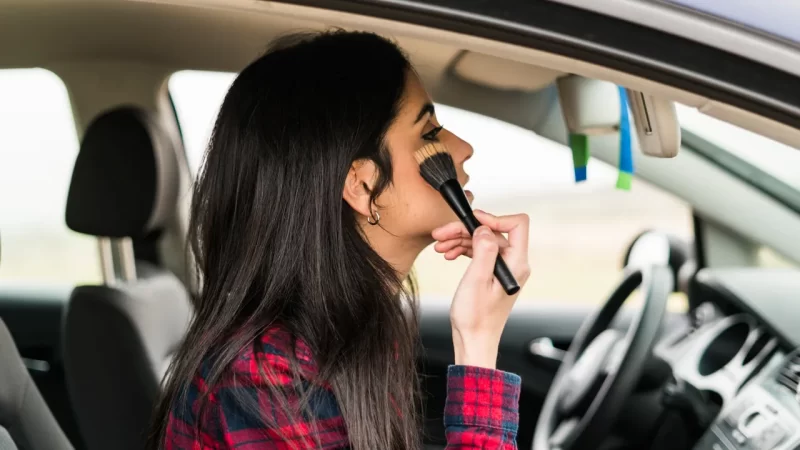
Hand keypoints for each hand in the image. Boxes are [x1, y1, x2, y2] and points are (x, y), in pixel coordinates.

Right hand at [431, 211, 530, 368]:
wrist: (473, 340)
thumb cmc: (475, 317)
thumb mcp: (476, 280)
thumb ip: (484, 251)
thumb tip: (484, 228)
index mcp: (516, 264)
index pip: (517, 225)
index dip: (494, 218)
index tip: (471, 220)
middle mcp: (514, 264)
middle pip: (493, 232)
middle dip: (466, 230)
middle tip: (441, 233)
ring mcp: (503, 269)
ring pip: (483, 241)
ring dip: (460, 240)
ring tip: (439, 246)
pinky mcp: (493, 274)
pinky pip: (479, 252)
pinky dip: (463, 250)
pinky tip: (447, 254)